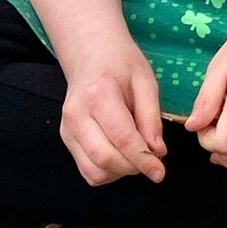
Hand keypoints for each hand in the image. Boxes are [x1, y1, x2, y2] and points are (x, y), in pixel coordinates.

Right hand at [60, 37, 166, 185]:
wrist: (91, 54)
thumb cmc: (122, 63)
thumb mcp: (146, 81)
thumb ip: (151, 117)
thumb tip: (158, 152)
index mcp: (99, 96)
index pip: (122, 138)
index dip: (143, 159)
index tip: (160, 172)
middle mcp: (76, 116)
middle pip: (104, 158)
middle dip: (133, 168)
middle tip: (153, 163)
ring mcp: (67, 129)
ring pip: (92, 170)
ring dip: (120, 172)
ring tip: (138, 157)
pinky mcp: (66, 139)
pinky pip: (86, 169)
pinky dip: (107, 172)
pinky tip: (122, 157)